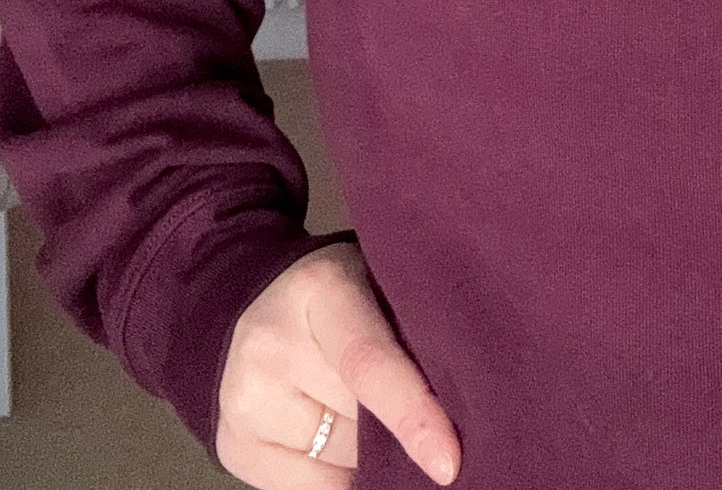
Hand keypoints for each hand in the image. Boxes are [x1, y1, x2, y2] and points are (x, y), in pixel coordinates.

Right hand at [215, 240, 460, 485]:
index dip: (412, 415)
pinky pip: (306, 488)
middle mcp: (271, 342)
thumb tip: (456, 415)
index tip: (447, 462)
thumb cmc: (345, 294)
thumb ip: (411, 334)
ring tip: (362, 409)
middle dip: (397, 431)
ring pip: (336, 461)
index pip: (368, 362)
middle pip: (356, 421)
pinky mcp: (231, 443)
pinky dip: (336, 474)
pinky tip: (335, 437)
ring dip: (365, 452)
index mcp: (322, 288)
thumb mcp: (380, 285)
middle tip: (420, 412)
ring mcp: (241, 396)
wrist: (257, 298)